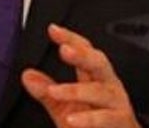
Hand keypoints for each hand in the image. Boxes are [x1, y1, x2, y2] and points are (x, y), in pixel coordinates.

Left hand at [20, 24, 140, 127]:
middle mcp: (108, 87)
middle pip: (98, 63)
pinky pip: (106, 118)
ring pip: (100, 91)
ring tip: (56, 91)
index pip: (85, 52)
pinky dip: (89, 119)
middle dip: (82, 55)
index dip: (70, 38)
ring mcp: (117, 104)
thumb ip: (47, 93)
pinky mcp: (121, 122)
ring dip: (76, 90)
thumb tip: (28, 76)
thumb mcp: (65, 109)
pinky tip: (72, 119)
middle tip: (65, 49)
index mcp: (96, 79)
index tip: (53, 30)